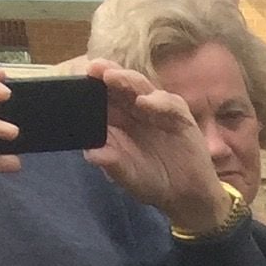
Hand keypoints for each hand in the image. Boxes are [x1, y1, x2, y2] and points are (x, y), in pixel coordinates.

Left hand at [81, 62, 231, 231]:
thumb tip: (92, 154)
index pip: (101, 95)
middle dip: (106, 73)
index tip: (78, 79)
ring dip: (126, 79)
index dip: (90, 85)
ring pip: (140, 85)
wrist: (187, 197)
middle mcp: (134, 109)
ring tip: (112, 77)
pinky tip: (145, 103)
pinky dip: (157, 101)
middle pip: (118, 83)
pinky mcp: (178, 114)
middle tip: (93, 68)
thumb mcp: (129, 177)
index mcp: (117, 119)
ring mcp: (156, 109)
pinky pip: (168, 102)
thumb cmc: (154, 183)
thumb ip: (112, 164)